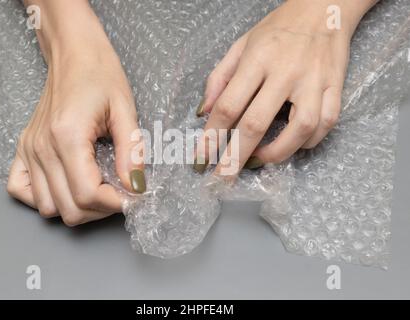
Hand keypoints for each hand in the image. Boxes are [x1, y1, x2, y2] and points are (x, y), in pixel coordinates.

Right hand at [7, 1, 144, 225]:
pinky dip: (45, 198)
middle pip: (69, 208)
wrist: (74, 54)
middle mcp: (42, 148)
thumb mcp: (125, 111)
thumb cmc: (100, 75)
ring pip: (48, 207)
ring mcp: (29, 150)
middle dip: (101, 209)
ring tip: (98, 188)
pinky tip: (65, 186)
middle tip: (120, 192)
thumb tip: (136, 187)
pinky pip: (22, 191)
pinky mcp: (23, 149)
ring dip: (78, 207)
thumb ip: (131, 152)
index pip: (88, 194)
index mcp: (68, 136)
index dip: (116, 203)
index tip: (133, 196)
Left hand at [195, 0, 377, 175]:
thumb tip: (204, 112)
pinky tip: (292, 145)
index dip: (212, 136)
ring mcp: (314, 81)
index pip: (229, 105)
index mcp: (258, 59)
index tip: (202, 158)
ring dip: (276, 153)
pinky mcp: (336, 87)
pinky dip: (309, 142)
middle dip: (235, 157)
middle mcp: (286, 72)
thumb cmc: (278, 28)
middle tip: (223, 178)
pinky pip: (326, 124)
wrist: (325, 8)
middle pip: (256, 123)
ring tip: (258, 161)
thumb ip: (219, 78)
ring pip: (299, 129)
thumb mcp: (241, 44)